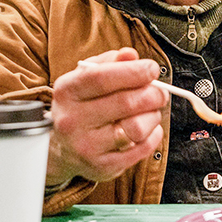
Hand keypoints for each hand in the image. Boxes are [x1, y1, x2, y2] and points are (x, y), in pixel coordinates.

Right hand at [45, 48, 166, 184]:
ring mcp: (86, 146)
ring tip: (150, 112)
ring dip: (153, 116)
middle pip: (125, 103)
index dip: (132, 72)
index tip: (152, 68)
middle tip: (159, 92)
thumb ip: (109, 64)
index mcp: (66, 92)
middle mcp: (71, 120)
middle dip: (152, 94)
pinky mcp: (102, 167)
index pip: (100, 78)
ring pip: (136, 128)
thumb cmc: (80, 106)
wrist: (62, 148)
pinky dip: (153, 136)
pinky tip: (147, 129)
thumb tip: (131, 55)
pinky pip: (142, 149)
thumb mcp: (85, 79)